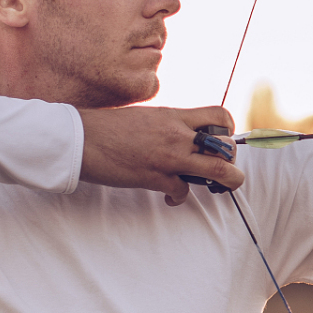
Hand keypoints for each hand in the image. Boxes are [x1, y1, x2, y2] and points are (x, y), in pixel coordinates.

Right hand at [78, 105, 243, 205]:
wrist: (80, 138)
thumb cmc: (107, 127)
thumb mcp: (146, 116)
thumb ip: (168, 125)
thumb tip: (182, 135)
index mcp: (174, 116)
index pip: (220, 115)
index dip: (228, 129)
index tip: (222, 139)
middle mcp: (177, 135)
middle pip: (227, 147)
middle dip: (233, 161)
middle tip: (223, 169)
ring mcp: (169, 157)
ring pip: (219, 171)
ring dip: (227, 182)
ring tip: (220, 187)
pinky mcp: (155, 178)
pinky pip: (183, 193)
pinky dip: (178, 198)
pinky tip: (169, 197)